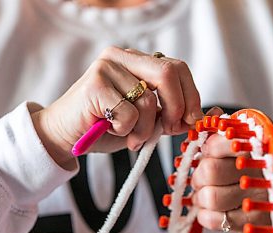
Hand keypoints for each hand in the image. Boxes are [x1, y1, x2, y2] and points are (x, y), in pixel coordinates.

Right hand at [31, 46, 202, 168]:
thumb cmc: (105, 127)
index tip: (191, 120)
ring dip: (145, 130)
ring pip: (149, 101)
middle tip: (168, 129)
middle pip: (169, 73)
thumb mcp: (146, 121)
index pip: (178, 67)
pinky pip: (129, 114)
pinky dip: (126, 131)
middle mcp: (122, 56)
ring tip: (130, 137)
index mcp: (137, 60)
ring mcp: (106, 67)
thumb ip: (172, 116)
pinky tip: (110, 129)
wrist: (64, 135)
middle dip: (177, 108)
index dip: (191, 95)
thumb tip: (208, 114)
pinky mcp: (94, 85)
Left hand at [191, 108, 270, 232]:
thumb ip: (225, 131)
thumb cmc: (254, 174)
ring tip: (204, 195)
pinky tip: (210, 211)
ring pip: (210, 197)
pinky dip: (205, 215)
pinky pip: (215, 219)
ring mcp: (258, 199)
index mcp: (258, 146)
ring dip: (200, 197)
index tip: (207, 154)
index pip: (220, 142)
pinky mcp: (253, 223)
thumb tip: (211, 115)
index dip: (207, 149)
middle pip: (210, 170)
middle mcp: (260, 171)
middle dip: (198, 176)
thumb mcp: (245, 148)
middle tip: (201, 179)